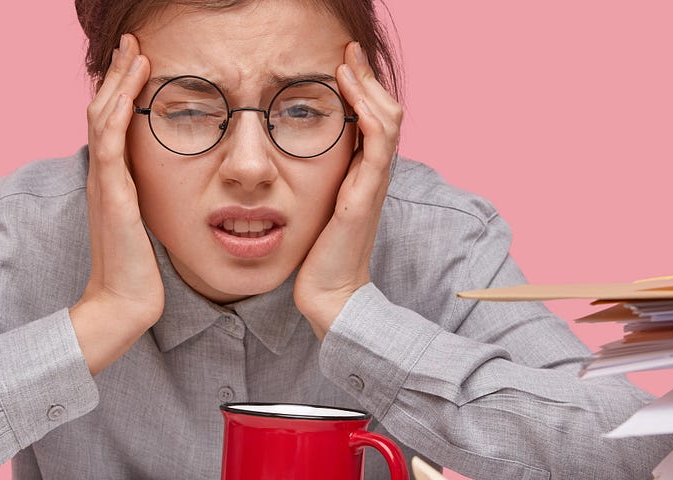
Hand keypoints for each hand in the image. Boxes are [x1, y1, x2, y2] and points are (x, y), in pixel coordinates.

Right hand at [70, 34, 160, 374]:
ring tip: (134, 50)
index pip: (112, 125)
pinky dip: (121, 103)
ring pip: (103, 115)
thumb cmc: (140, 274)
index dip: (122, 93)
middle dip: (118, 75)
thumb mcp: (147, 229)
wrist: (123, 305)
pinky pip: (111, 136)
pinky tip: (136, 80)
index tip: (138, 65)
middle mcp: (103, 177)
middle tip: (131, 43)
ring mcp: (104, 183)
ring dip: (119, 79)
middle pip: (103, 110)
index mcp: (112, 183)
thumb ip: (153, 206)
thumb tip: (174, 195)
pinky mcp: (112, 193)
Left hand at [294, 42, 402, 339]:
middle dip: (367, 77)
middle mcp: (373, 175)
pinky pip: (377, 147)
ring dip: (367, 88)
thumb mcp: (314, 207)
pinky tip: (352, 98)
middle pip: (386, 111)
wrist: (329, 294)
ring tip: (348, 62)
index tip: (342, 62)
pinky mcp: (364, 196)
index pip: (373, 118)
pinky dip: (366, 116)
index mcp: (363, 174)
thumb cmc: (317, 256)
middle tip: (348, 50)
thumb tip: (285, 158)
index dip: (361, 88)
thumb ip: (311, 182)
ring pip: (386, 121)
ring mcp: (372, 184)